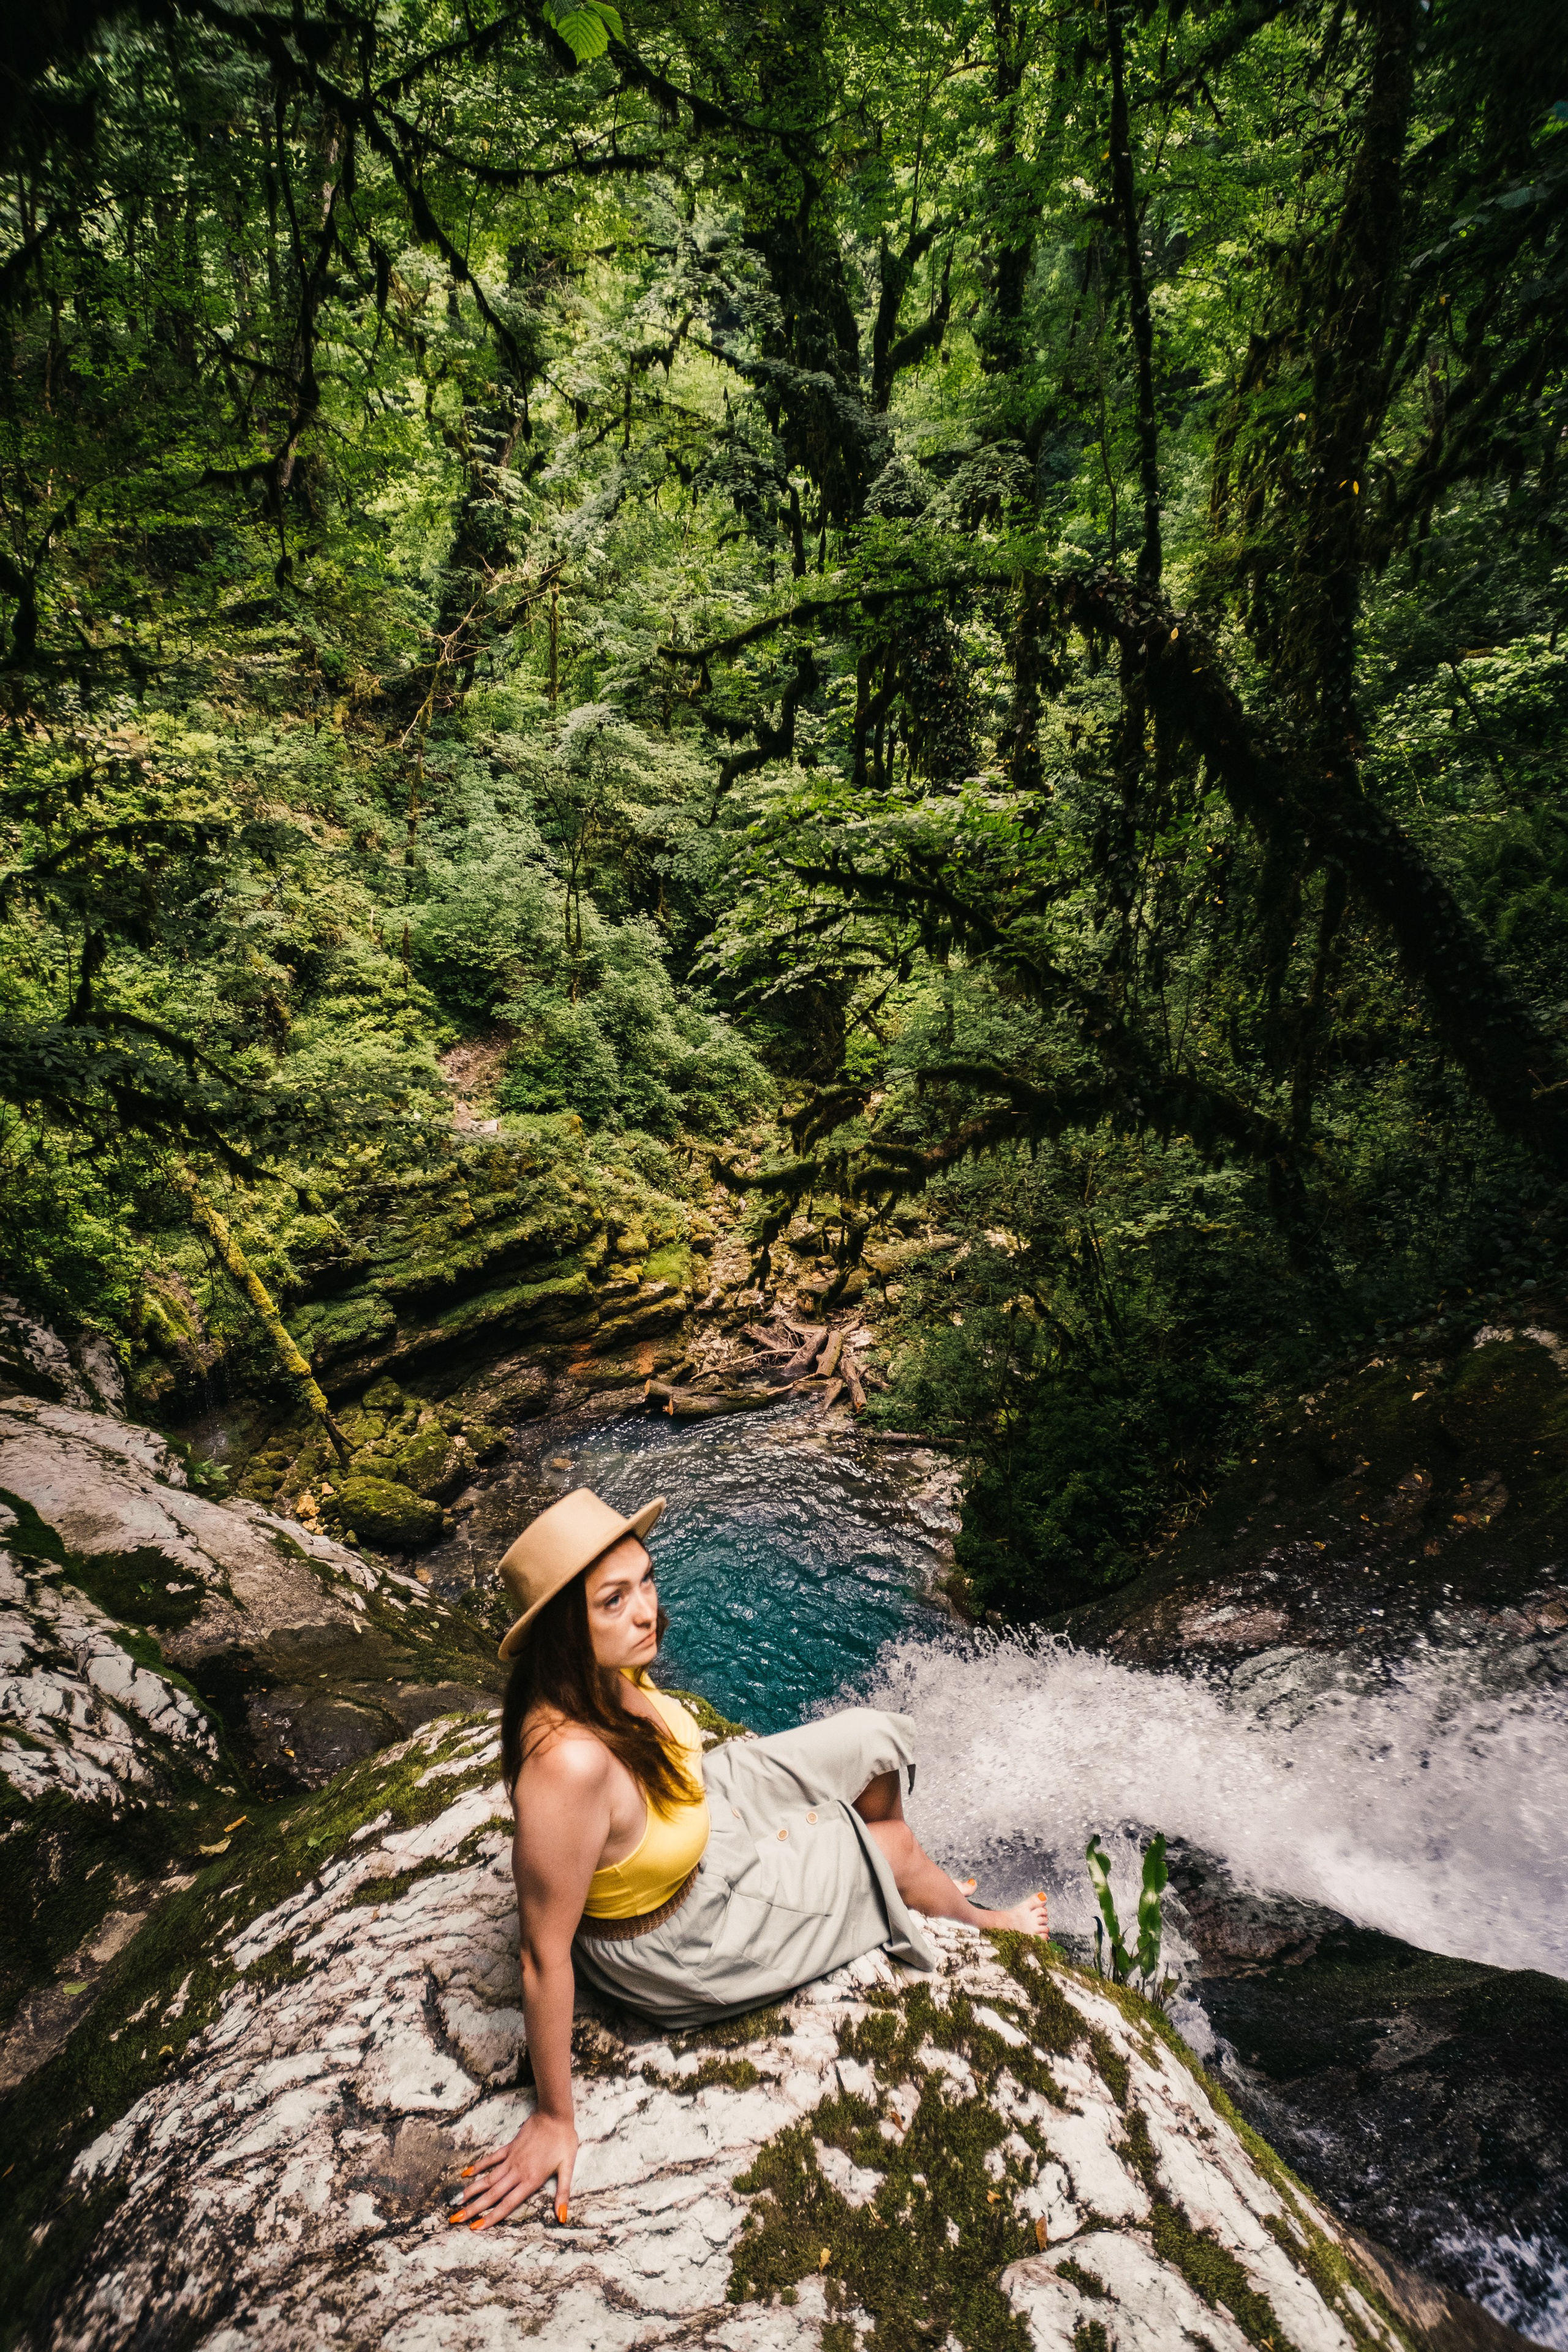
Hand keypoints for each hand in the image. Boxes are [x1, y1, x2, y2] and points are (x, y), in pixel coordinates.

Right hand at [449, 2108, 578, 2230]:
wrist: (555, 2114)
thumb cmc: (564, 2141)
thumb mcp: (568, 2168)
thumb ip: (563, 2194)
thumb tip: (562, 2217)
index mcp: (530, 2180)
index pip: (507, 2204)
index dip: (491, 2217)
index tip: (475, 2228)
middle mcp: (517, 2172)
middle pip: (492, 2194)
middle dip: (474, 2208)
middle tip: (455, 2219)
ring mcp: (511, 2159)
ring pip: (488, 2178)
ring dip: (472, 2191)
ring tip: (457, 2202)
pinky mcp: (509, 2147)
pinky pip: (491, 2159)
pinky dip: (478, 2166)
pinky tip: (466, 2173)